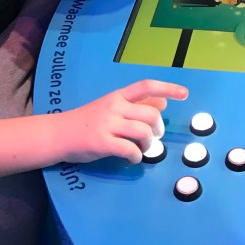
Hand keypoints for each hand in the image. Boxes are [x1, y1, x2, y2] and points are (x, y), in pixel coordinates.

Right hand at [58, 80, 187, 163]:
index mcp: (118, 96)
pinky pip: (129, 150)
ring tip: (143, 149)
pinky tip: (132, 158)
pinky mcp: (102, 143)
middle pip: (151, 114)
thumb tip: (163, 102)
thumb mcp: (112, 107)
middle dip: (159, 128)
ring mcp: (108, 124)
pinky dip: (136, 156)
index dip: (168, 88)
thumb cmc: (87, 120)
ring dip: (149, 144)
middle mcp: (115, 106)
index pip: (146, 86)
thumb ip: (136, 105)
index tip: (185, 94)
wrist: (59, 134)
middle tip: (155, 137)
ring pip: (143, 132)